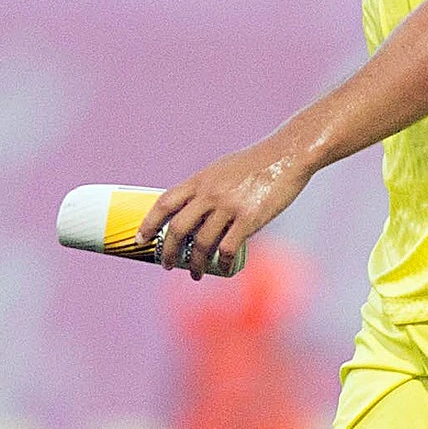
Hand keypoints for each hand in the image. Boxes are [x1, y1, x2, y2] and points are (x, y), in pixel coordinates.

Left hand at [141, 135, 313, 279]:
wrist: (287, 155)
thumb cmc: (256, 163)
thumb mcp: (222, 169)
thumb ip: (206, 188)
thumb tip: (193, 212)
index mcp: (200, 180)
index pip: (164, 203)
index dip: (149, 222)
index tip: (140, 239)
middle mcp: (210, 194)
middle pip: (178, 229)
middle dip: (168, 252)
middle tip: (167, 265)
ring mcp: (229, 206)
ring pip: (202, 244)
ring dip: (195, 264)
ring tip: (195, 273)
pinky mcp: (249, 218)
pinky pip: (228, 248)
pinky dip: (221, 262)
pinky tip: (222, 267)